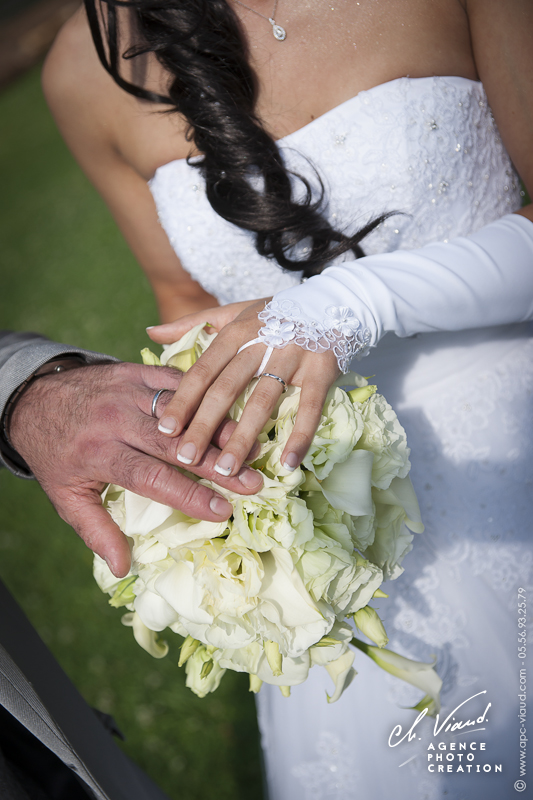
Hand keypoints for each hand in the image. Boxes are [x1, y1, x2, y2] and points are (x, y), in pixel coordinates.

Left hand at [8, 362, 262, 577]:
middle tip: (253, 481)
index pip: (152, 478)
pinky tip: (230, 412)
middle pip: (176, 445)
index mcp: (101, 454)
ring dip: (219, 428)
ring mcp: (129, 391)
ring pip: (183, 410)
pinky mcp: (137, 371)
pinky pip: (177, 381)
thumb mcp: (66, 496)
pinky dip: (204, 396)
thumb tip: (122, 568)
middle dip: (218, 464)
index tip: (224, 512)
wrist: (34, 398)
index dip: (190, 496)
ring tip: (252, 446)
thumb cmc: (57, 453)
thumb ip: (95, 531)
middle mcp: (117, 420)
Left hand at [147, 300, 339, 477]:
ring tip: (227, 469)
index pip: (203, 370)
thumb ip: (194, 323)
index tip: (165, 429)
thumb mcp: (234, 312)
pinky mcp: (322, 371)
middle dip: (204, 425)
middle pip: (226, 389)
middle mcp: (261, 343)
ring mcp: (292, 357)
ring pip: (262, 401)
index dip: (183, 400)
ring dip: (243, 437)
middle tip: (185, 457)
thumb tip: (151, 332)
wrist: (333, 302)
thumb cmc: (275, 314)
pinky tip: (286, 463)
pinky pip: (310, 408)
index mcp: (236, 332)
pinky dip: (299, 436)